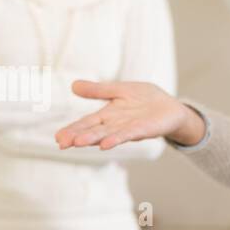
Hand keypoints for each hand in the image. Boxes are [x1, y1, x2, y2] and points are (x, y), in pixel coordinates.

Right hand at [54, 80, 204, 149]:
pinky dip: (116, 139)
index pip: (86, 123)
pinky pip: (128, 135)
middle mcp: (115, 124)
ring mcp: (128, 128)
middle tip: (61, 143)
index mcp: (107, 115)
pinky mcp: (143, 129)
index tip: (58, 138)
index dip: (72, 130)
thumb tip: (73, 85)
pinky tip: (105, 144)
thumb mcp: (118, 90)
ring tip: (77, 143)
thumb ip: (97, 90)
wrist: (171, 108)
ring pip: (107, 134)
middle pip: (93, 131)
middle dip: (77, 137)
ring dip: (92, 139)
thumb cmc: (145, 100)